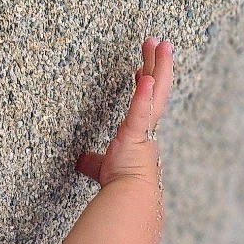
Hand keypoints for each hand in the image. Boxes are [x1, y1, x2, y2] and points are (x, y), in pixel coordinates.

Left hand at [75, 38, 173, 184]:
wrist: (132, 199)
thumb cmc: (122, 187)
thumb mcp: (104, 168)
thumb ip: (94, 163)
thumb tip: (82, 162)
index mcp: (141, 135)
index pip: (145, 103)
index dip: (145, 86)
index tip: (143, 71)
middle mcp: (148, 129)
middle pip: (157, 90)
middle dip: (158, 65)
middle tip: (160, 44)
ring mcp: (144, 129)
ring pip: (156, 92)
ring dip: (159, 66)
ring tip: (160, 44)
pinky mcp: (136, 133)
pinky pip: (140, 110)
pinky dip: (143, 94)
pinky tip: (145, 75)